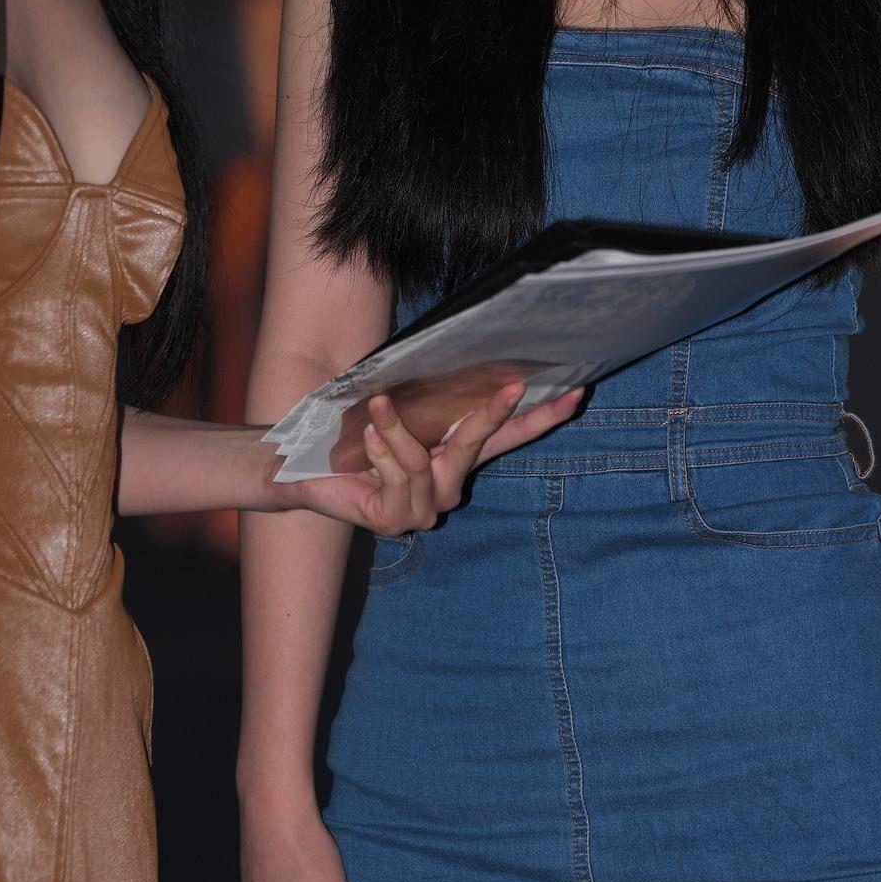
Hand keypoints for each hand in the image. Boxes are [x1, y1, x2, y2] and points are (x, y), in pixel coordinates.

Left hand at [263, 381, 582, 533]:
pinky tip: (366, 435)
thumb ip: (432, 398)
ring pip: (426, 462)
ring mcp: (424, 508)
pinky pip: (398, 478)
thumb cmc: (355, 436)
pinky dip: (381, 450)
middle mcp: (447, 488)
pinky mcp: (394, 520)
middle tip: (512, 385)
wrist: (305, 470)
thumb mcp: (402, 410)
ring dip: (398, 430)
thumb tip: (464, 361)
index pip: (508, 437)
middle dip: (492, 414)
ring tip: (376, 406)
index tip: (575, 393)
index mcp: (454, 459)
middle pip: (478, 445)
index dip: (542, 417)